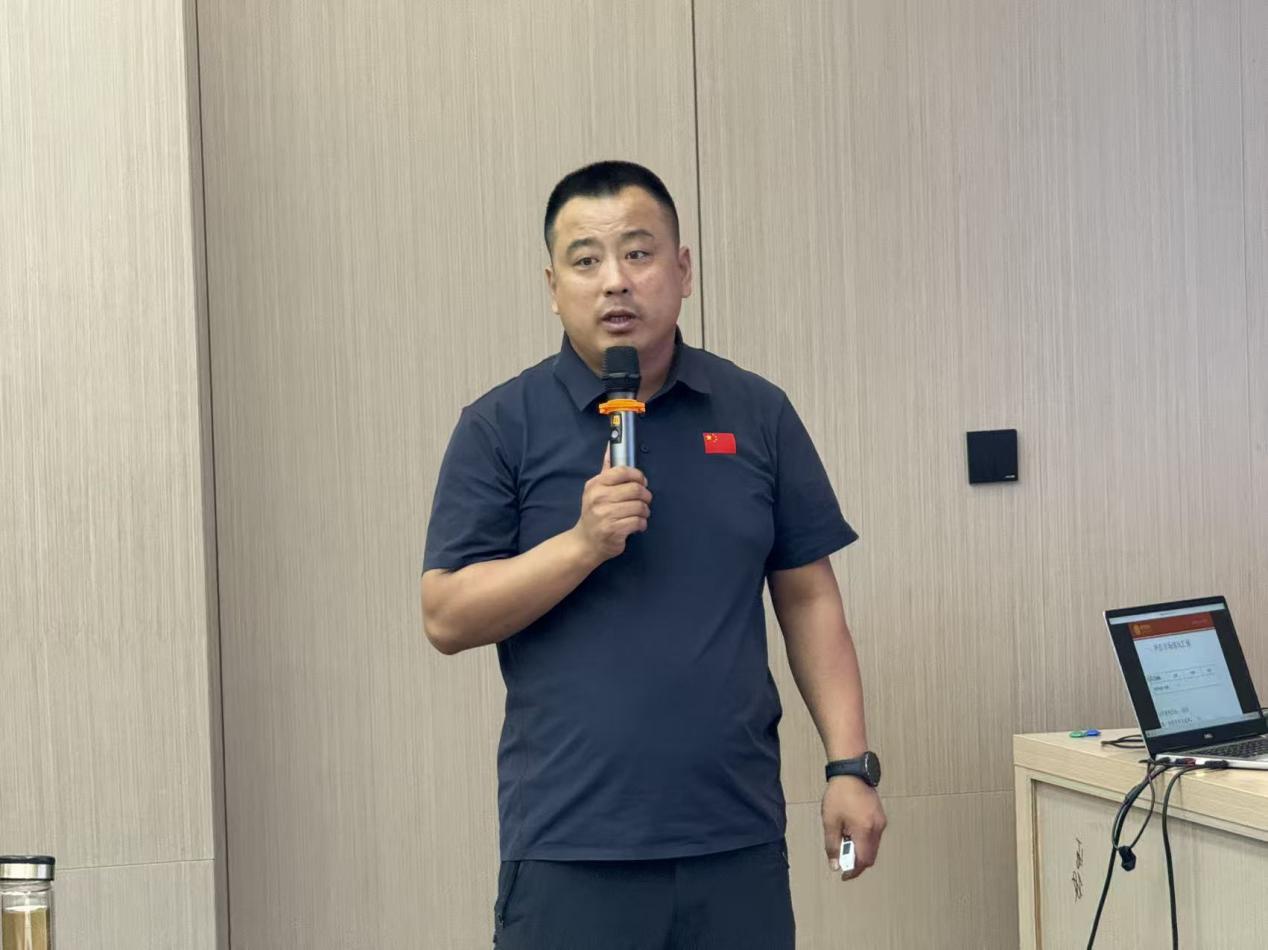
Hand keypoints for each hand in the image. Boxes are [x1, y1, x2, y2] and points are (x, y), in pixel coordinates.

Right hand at [572, 446, 651, 563]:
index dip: (637, 475)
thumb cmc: (594, 513)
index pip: (622, 471)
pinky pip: (638, 522)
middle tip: (644, 500)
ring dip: (645, 511)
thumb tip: (610, 445)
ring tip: (640, 514)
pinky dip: (642, 524)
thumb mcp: (596, 489)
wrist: (586, 542)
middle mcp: (598, 498)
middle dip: (645, 495)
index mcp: (595, 485)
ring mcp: (605, 515)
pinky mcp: (614, 530)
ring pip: (639, 506)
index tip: (641, 481)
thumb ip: (606, 469)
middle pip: (635, 489)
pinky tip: (637, 525)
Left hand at [822, 778, 885, 880]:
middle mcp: (877, 828)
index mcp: (865, 831)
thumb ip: (832, 845)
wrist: (851, 772)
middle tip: (841, 859)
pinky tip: (851, 831)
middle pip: (870, 856)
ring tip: (843, 840)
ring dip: (860, 850)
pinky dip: (864, 840)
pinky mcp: (880, 816)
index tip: (844, 876)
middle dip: (856, 862)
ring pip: (873, 846)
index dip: (854, 871)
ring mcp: (881, 822)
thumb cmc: (839, 795)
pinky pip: (874, 836)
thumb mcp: (830, 822)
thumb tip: (835, 865)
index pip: (863, 861)